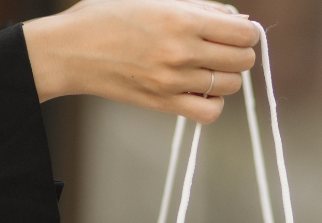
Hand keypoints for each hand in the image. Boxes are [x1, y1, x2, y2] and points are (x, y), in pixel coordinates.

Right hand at [23, 0, 258, 123]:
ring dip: (227, 77)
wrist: (72, 50)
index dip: (249, 33)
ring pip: (230, 86)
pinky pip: (209, 112)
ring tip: (209, 69)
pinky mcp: (164, 103)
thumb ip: (200, 8)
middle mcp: (182, 51)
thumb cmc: (109, 16)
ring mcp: (174, 81)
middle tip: (225, 50)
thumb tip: (239, 20)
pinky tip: (201, 91)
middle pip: (242, 60)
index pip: (242, 32)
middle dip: (241, 53)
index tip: (241, 33)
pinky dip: (213, 103)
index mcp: (182, 18)